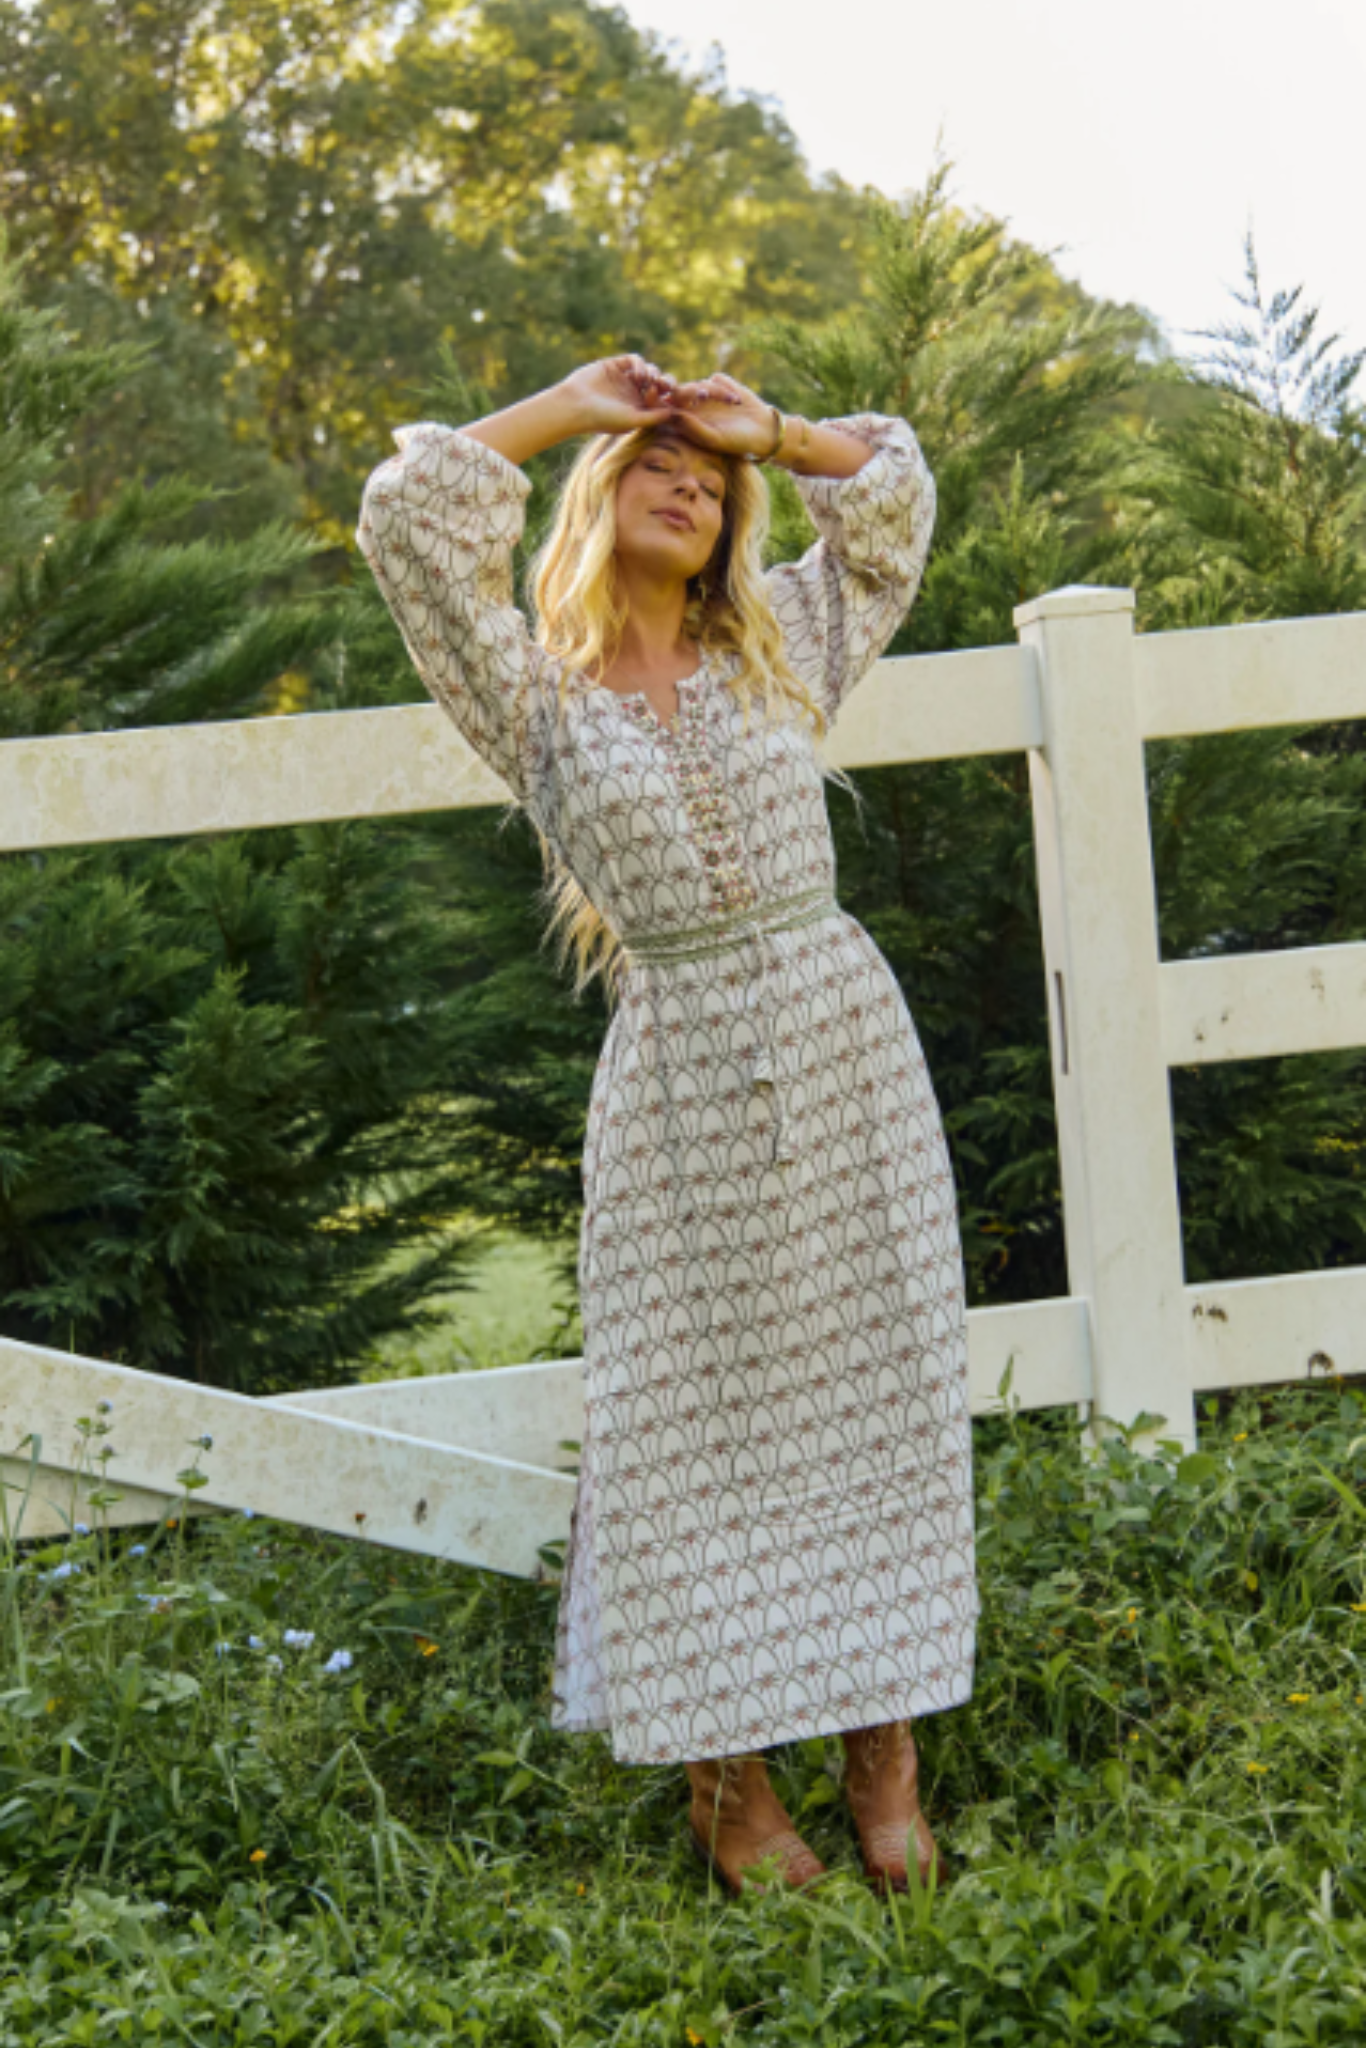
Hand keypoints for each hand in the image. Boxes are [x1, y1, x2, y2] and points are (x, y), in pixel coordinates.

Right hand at [558, 355, 683, 435]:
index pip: (663, 401)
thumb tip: (674, 412)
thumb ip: (654, 416)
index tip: (680, 396)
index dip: (674, 397)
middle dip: (667, 383)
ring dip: (654, 374)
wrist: (575, 404)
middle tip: (668, 386)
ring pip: (649, 370)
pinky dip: (641, 365)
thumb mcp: (633, 419)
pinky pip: (635, 360)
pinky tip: (639, 376)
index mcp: (640, 410)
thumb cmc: (602, 418)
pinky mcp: (616, 365)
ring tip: (652, 381)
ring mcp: (625, 379)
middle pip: (659, 384)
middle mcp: (634, 394)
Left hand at [666, 372, 777, 459]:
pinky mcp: (721, 384)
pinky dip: (726, 388)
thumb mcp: (714, 438)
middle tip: (696, 393)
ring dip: (713, 392)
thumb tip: (672, 414)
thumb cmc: (736, 442)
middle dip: (683, 390)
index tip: (659, 395)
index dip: (659, 400)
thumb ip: (693, 428)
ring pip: (699, 384)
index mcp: (686, 422)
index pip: (666, 408)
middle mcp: (693, 407)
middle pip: (679, 391)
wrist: (762, 432)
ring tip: (732, 403)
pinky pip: (716, 379)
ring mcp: (707, 394)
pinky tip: (737, 400)